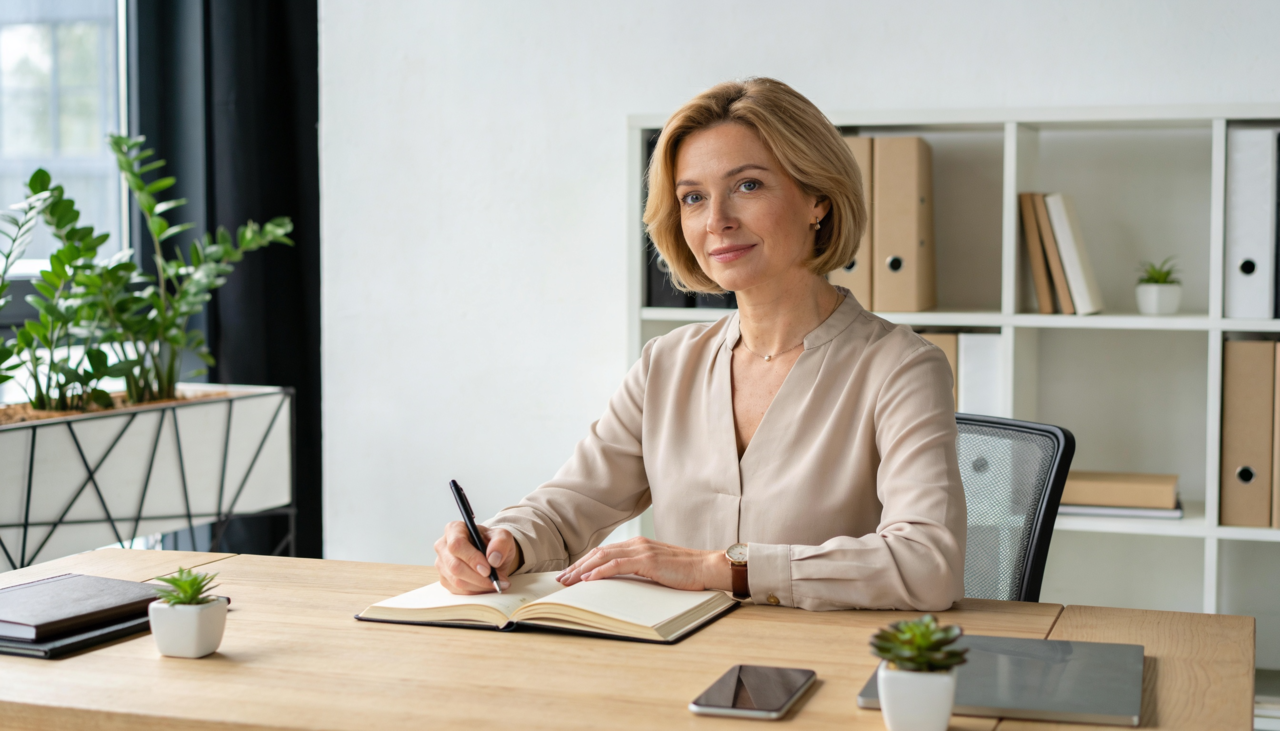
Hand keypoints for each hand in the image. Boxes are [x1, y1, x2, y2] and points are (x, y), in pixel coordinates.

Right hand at [434, 523, 520, 594]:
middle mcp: (443, 546)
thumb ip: (501, 542)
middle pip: (455, 566)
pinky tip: (487, 587)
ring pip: (457, 581)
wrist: (491, 554)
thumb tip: (493, 559)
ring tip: (496, 584)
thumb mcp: (503, 536)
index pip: (457, 545)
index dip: (472, 558)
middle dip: (478, 578)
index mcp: (454, 529)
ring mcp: (441, 564)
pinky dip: (475, 592)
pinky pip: (458, 591)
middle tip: (497, 581)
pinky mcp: (445, 579)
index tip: (488, 570)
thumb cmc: (493, 542)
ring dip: (479, 586)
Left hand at [556, 537, 730, 591]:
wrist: (707, 567)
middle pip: (598, 553)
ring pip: (603, 557)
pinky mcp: (648, 560)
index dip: (584, 563)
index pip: (604, 552)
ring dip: (582, 569)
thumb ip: (639, 571)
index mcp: (638, 545)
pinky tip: (588, 579)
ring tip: (568, 581)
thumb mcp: (657, 570)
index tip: (570, 574)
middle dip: (577, 566)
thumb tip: (620, 582)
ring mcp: (642, 551)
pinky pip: (617, 565)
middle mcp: (637, 544)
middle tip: (561, 579)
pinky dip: (599, 572)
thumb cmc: (686, 572)